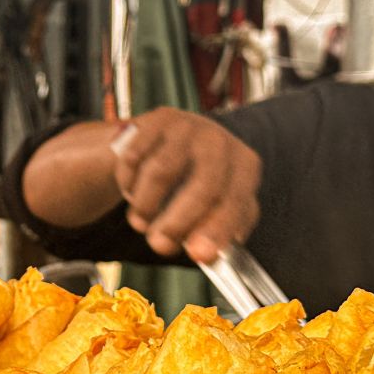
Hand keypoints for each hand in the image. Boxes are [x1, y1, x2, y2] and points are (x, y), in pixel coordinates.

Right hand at [111, 108, 261, 263]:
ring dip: (146, 205)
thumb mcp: (219, 205)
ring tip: (140, 222)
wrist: (173, 141)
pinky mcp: (159, 119)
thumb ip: (216, 232)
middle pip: (203, 186)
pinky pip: (135, 157)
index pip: (235, 201)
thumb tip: (204, 252)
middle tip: (159, 244)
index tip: (198, 254)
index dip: (217, 229)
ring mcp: (190, 126)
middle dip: (177, 222)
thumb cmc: (200, 181)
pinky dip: (128, 182)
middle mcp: (221, 141)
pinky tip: (132, 191)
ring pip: (161, 172)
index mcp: (245, 166)